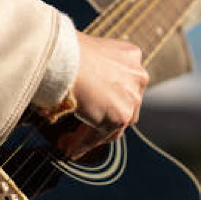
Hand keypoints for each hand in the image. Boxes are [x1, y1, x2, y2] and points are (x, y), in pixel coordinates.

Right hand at [56, 33, 148, 159]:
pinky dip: (84, 143)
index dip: (102, 100)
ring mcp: (133, 96)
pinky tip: (69, 148)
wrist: (63, 59)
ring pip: (113, 124)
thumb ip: (88, 67)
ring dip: (90, 135)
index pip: (120, 85)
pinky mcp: (122, 116)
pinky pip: (101, 135)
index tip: (86, 108)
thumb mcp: (82, 52)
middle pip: (120, 106)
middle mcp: (137, 76)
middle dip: (98, 120)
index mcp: (129, 56)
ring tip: (68, 144)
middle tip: (75, 130)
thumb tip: (75, 83)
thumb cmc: (62, 51)